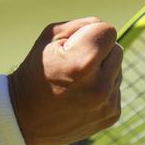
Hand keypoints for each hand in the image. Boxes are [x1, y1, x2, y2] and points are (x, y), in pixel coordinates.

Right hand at [8, 18, 121, 144]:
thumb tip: (104, 28)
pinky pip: (115, 89)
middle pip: (117, 50)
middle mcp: (99, 87)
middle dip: (100, 51)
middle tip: (75, 62)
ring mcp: (107, 104)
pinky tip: (81, 95)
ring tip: (77, 81)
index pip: (109, 31)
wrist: (25, 118)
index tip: (76, 44)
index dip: (92, 33)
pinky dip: (102, 88)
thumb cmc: (36, 72)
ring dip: (102, 70)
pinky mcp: (111, 116)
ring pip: (118, 70)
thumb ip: (81, 26)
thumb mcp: (49, 39)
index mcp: (83, 63)